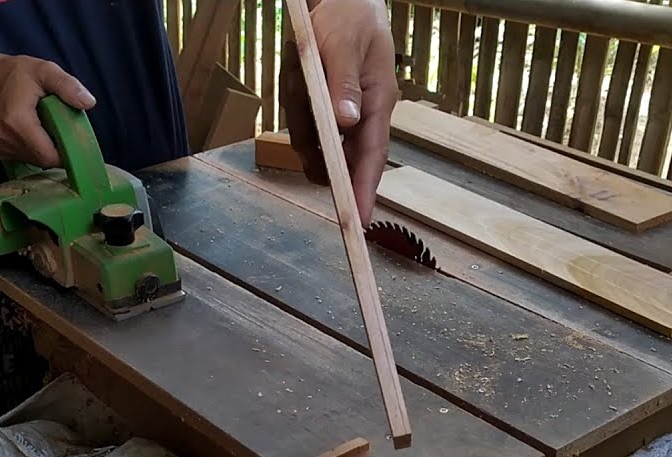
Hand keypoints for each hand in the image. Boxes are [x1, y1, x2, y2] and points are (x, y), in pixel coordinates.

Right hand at [0, 54, 95, 166]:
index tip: (75, 140)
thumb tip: (89, 103)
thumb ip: (67, 85)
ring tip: (44, 126)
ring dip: (44, 149)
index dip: (66, 152)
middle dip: (56, 148)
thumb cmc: (15, 73)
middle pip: (43, 160)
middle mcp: (4, 138)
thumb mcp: (44, 70)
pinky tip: (31, 132)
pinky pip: (23, 158)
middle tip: (60, 127)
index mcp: (17, 121)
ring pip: (33, 161)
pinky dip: (32, 149)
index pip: (49, 155)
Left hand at [280, 0, 396, 224]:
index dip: (364, 190)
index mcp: (377, 103)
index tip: (358, 221)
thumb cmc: (350, 19)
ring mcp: (342, 116)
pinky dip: (294, 102)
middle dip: (315, 143)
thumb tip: (347, 122)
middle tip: (302, 99)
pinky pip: (301, 122)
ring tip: (300, 68)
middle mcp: (361, 117)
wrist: (342, 2)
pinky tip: (298, 72)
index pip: (372, 156)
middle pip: (336, 156)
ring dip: (299, 112)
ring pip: (312, 139)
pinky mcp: (324, 111)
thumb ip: (345, 83)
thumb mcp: (344, 45)